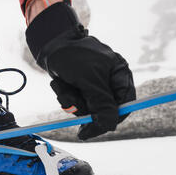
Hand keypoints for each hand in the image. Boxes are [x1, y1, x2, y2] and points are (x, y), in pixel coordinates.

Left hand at [26, 0, 135, 139]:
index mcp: (120, 74)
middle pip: (105, 110)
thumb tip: (110, 126)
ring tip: (64, 85)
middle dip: (85, 107)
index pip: (125, 104)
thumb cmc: (73, 56)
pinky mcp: (81, 90)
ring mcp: (95, 87)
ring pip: (88, 109)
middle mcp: (110, 81)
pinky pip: (76, 104)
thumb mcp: (88, 79)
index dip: (113, 119)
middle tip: (72, 105)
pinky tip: (60, 84)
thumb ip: (101, 102)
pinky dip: (65, 97)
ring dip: (72, 100)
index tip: (96, 128)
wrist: (50, 45)